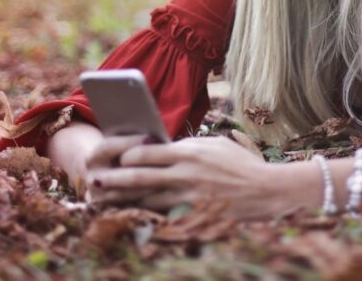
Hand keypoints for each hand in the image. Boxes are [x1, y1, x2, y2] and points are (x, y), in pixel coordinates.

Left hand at [85, 135, 287, 219]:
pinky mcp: (193, 215)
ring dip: (123, 201)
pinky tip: (132, 216)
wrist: (266, 189)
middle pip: (140, 177)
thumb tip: (167, 147)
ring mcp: (187, 197)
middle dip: (115, 180)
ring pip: (147, 199)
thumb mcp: (215, 145)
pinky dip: (146, 216)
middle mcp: (184, 174)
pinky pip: (163, 216)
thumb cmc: (241, 164)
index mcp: (188, 152)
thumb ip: (189, 146)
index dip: (128, 155)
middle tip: (95, 182)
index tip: (119, 158)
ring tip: (104, 202)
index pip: (147, 152)